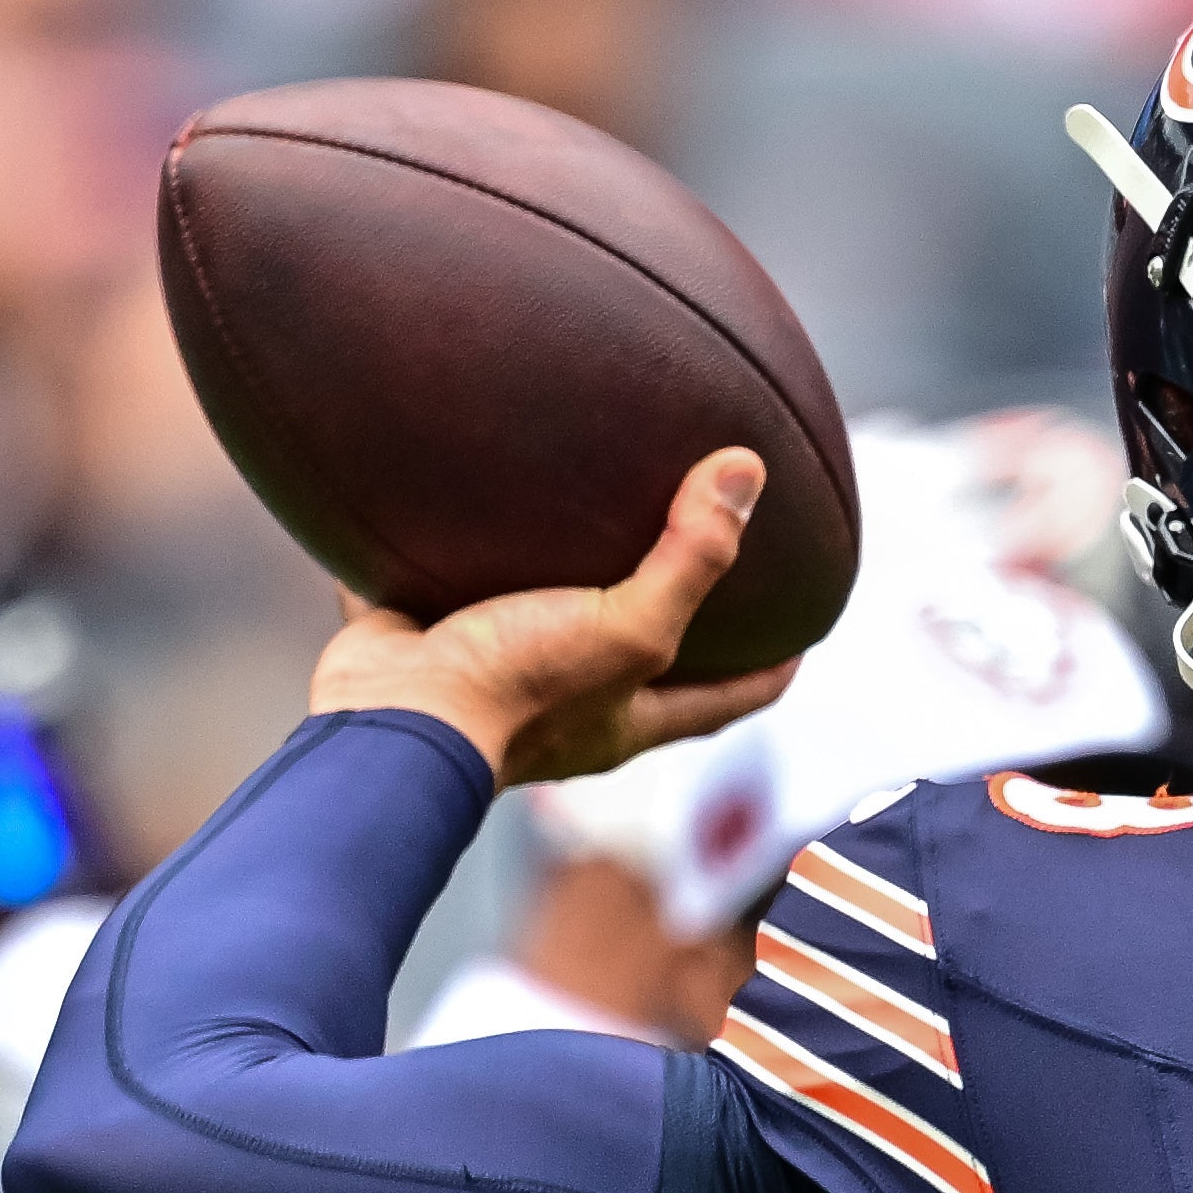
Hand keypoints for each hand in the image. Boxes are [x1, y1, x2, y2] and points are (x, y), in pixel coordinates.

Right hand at [307, 449, 798, 785]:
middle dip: (671, 625)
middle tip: (699, 565)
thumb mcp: (628, 627)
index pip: (726, 701)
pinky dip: (453, 555)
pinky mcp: (428, 641)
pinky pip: (445, 590)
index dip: (771, 671)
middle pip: (640, 666)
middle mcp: (568, 708)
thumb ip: (691, 557)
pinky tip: (459, 499)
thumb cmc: (517, 690)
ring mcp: (495, 677)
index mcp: (626, 719)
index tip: (803, 634)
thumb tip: (748, 472)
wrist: (390, 721)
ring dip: (563, 584)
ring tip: (583, 520)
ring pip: (543, 624)